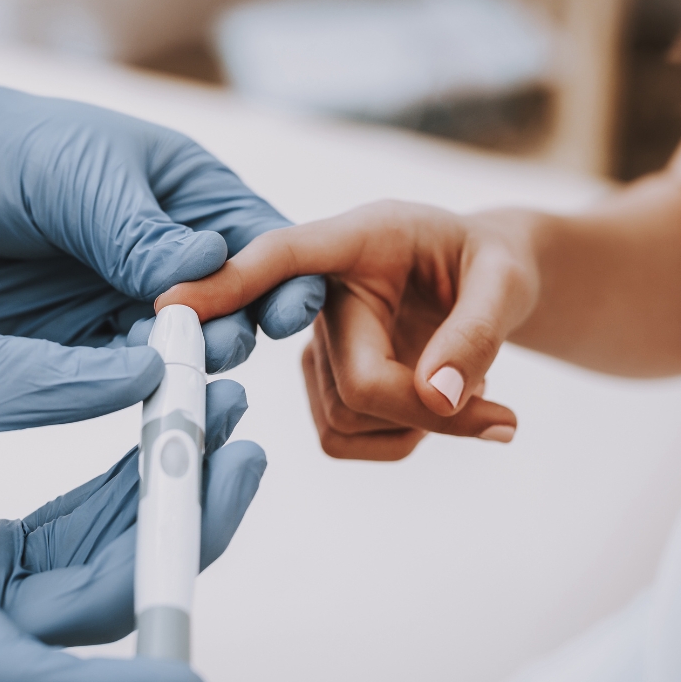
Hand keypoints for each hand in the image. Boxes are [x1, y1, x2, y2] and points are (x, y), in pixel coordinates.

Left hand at [0, 42, 323, 372]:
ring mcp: (121, 297)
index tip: (286, 307)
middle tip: (219, 343)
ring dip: (188, 361)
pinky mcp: (77, 340)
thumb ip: (139, 231)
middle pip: (232, 302)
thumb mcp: (76, 176)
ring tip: (182, 369)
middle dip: (236, 325)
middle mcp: (164, 251)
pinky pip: (122, 373)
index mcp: (184, 192)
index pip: (259, 238)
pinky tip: (140, 392)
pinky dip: (137, 385)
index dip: (282, 275)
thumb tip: (213, 266)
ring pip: (181, 346)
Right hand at [0, 325, 265, 681]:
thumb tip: (150, 377)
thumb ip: (39, 384)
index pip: (31, 676)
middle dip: (179, 531)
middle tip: (240, 450)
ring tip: (219, 421)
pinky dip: (119, 492)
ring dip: (161, 502)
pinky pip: (72, 539)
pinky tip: (162, 434)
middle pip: (97, 604)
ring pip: (96, 569)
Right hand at [159, 200, 533, 459]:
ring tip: (473, 389)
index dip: (229, 283)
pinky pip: (346, 440)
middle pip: (357, 384)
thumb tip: (438, 396)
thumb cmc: (493, 264)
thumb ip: (477, 331)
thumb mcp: (507, 280)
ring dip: (424, 426)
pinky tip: (432, 404)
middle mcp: (322, 293)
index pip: (282, 259)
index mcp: (357, 240)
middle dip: (433, 413)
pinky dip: (402, 441)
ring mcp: (316, 345)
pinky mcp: (322, 387)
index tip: (173, 304)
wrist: (486, 283)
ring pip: (352, 420)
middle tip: (505, 422)